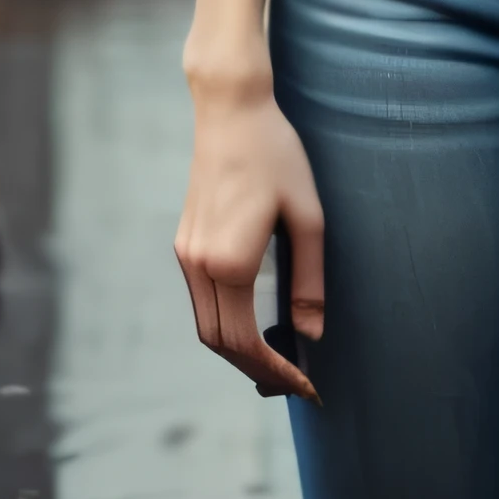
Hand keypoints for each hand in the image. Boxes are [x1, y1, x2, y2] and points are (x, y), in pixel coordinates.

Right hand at [174, 76, 325, 401]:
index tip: (306, 386)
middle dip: (257, 370)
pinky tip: (255, 324)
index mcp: (230, 263)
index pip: (248, 342)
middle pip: (221, 344)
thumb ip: (310, 280)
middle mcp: (200, 264)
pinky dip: (227, 324)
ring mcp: (187, 254)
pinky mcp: (186, 243)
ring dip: (239, 351)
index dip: (277, 372)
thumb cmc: (277, 157)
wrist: (231, 112)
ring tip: (278, 361)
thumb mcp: (308, 217)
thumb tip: (312, 334)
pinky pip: (203, 301)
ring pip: (207, 326)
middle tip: (295, 383)